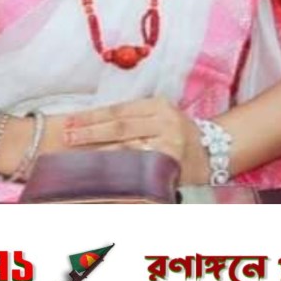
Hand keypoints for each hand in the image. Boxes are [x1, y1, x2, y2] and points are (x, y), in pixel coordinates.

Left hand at [62, 97, 209, 183]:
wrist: (214, 153)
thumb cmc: (178, 133)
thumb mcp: (159, 115)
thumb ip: (131, 118)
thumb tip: (90, 123)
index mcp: (158, 105)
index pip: (118, 110)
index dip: (92, 116)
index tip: (70, 121)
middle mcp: (165, 122)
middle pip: (119, 127)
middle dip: (90, 132)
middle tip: (66, 136)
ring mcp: (169, 145)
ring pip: (127, 149)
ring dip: (98, 154)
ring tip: (75, 156)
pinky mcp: (170, 167)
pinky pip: (138, 169)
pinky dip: (118, 172)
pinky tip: (101, 175)